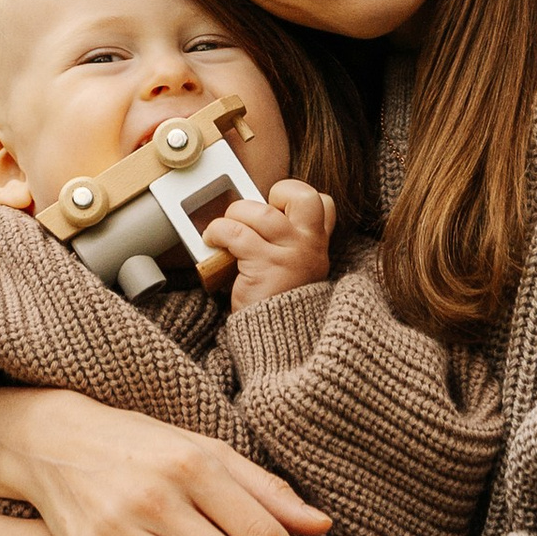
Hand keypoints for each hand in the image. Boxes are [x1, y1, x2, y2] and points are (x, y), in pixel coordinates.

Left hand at [202, 179, 334, 310]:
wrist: (278, 344)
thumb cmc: (277, 305)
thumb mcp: (295, 270)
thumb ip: (285, 244)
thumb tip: (253, 218)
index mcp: (317, 246)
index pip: (323, 204)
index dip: (296, 197)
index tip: (277, 207)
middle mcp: (309, 247)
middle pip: (305, 196)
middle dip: (279, 191)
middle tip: (259, 211)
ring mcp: (290, 255)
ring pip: (261, 212)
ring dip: (235, 213)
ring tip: (224, 228)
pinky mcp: (265, 266)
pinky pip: (235, 232)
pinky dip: (217, 231)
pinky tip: (212, 240)